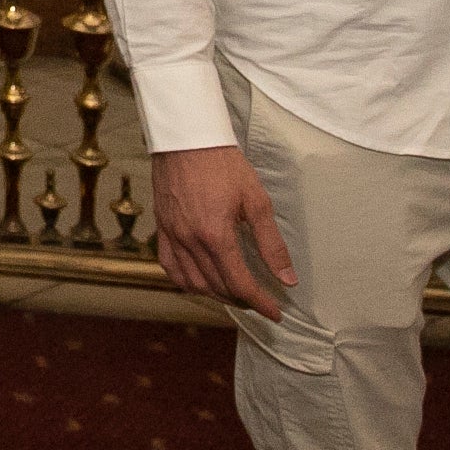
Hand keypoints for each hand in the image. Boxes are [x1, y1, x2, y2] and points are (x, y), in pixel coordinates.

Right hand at [150, 144, 297, 320]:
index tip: (275, 311)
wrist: (187, 138)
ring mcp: (172, 235)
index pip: (240, 283)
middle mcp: (190, 240)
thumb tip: (287, 278)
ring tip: (234, 293)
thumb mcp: (256, 201)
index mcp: (215, 234)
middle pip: (217, 286)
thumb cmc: (222, 164)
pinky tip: (200, 281)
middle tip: (260, 300)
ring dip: (216, 294)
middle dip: (242, 299)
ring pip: (193, 282)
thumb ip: (271, 244)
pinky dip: (186, 281)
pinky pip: (169, 266)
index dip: (260, 302)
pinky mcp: (162, 227)